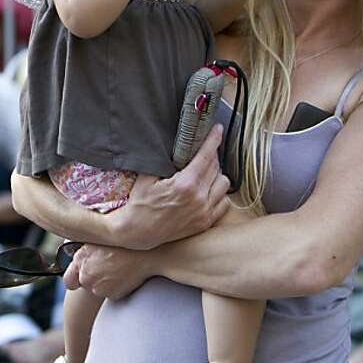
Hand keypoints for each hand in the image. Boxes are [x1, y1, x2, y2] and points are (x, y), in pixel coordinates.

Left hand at [64, 243, 150, 299]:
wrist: (150, 253)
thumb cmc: (125, 240)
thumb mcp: (100, 236)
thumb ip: (84, 245)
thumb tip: (76, 247)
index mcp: (80, 260)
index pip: (68, 280)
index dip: (75, 277)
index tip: (81, 273)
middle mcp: (87, 277)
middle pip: (85, 284)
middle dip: (92, 277)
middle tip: (106, 264)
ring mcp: (100, 288)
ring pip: (98, 289)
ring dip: (104, 281)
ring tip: (118, 267)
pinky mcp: (113, 295)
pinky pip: (111, 293)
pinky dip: (116, 286)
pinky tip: (125, 273)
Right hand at [105, 125, 229, 249]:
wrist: (138, 233)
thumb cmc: (140, 204)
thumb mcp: (146, 177)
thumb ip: (162, 159)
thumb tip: (171, 141)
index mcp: (185, 184)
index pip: (206, 155)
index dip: (213, 139)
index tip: (217, 129)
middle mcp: (199, 198)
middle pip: (216, 167)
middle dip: (211, 155)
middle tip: (203, 151)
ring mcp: (204, 212)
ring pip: (224, 183)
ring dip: (216, 175)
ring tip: (205, 172)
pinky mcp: (205, 223)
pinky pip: (224, 203)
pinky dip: (218, 194)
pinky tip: (208, 190)